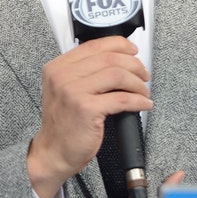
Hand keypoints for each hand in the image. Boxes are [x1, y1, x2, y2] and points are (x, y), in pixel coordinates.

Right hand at [27, 36, 150, 197]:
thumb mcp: (64, 91)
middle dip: (134, 65)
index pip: (94, 45)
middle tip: (143, 75)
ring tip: (143, 91)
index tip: (132, 51)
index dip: (119, 45)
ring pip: (117, 75)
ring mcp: (73, 92)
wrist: (53, 152)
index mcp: (58, 68)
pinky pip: (122, 99)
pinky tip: (143, 104)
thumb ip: (83, 73)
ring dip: (137, 83)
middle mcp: (63, 76)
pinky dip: (138, 100)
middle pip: (109, 58)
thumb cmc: (63, 124)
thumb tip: (118, 61)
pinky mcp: (87, 109)